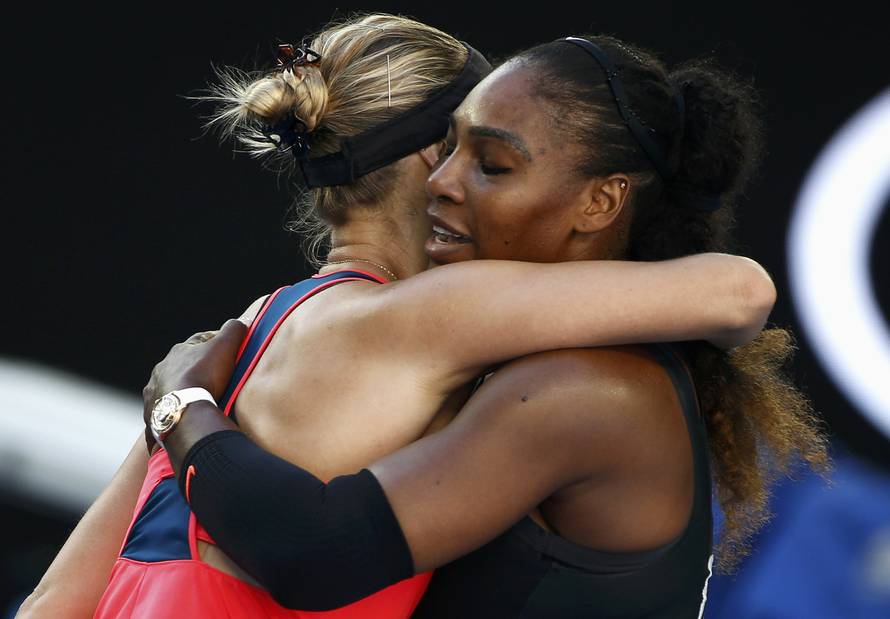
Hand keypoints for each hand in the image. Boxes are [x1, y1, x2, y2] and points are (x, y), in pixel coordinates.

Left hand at [143, 319, 247, 452]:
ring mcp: (155, 394)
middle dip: (195, 370)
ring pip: (169, 389)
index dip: (214, 344)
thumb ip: (233, 330)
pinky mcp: (153, 415)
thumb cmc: (205, 376)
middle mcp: (161, 371)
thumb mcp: (225, 346)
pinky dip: (171, 416)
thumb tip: (242, 321)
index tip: (228, 351)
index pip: (198, 342)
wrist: (185, 411)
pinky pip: (163, 414)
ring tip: (195, 401)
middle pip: (182, 366)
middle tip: (213, 379)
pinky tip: (179, 421)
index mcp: (177, 352)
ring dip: (180, 392)